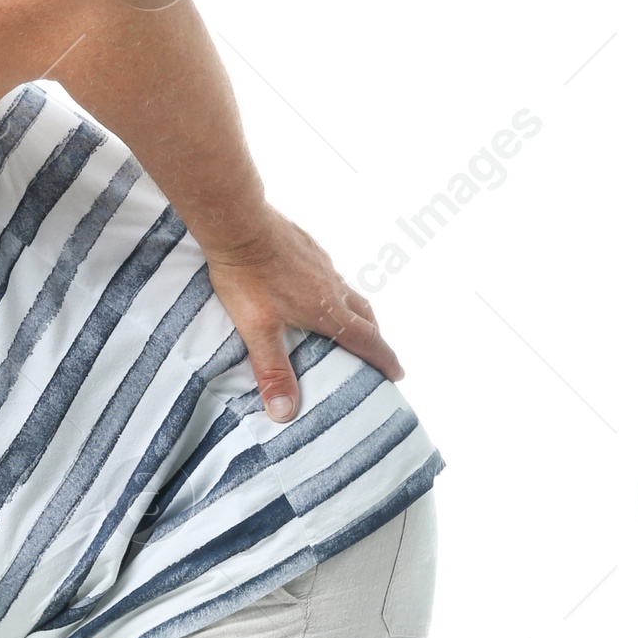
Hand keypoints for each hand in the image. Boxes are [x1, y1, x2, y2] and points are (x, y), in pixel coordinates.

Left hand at [203, 204, 402, 423]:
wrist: (239, 223)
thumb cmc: (246, 279)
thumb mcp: (257, 331)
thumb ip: (272, 371)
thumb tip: (285, 414)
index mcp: (327, 310)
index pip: (367, 340)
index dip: (384, 360)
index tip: (398, 375)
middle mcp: (333, 286)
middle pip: (365, 315)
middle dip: (375, 338)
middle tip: (378, 354)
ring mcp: (323, 264)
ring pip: (350, 292)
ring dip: (357, 312)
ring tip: (351, 326)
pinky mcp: (309, 247)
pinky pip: (332, 275)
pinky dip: (336, 291)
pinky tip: (318, 291)